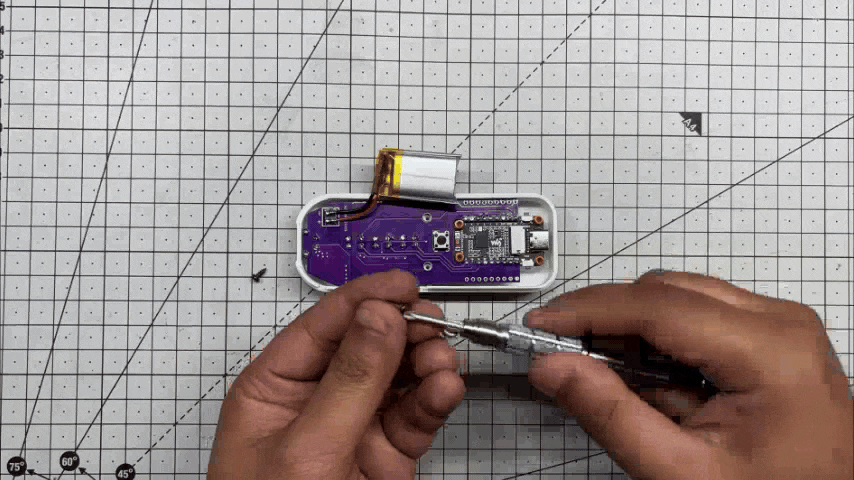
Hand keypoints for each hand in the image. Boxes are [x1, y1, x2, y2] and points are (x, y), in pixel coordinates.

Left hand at [207, 270, 465, 478]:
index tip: (404, 286)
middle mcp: (316, 400)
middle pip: (369, 343)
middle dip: (404, 332)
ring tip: (440, 365)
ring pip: (399, 375)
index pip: (324, 324)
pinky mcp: (388, 452)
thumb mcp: (306, 449)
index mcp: (275, 387)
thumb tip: (378, 318)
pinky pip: (417, 413)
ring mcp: (355, 425)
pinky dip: (435, 398)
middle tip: (431, 328)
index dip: (366, 298)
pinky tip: (444, 390)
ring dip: (425, 363)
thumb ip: (349, 381)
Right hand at [525, 271, 852, 478]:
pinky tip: (656, 386)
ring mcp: (779, 327)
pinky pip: (700, 317)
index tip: (542, 325)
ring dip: (635, 333)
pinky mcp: (772, 338)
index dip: (588, 310)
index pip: (656, 305)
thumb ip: (610, 414)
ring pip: (679, 299)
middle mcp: (780, 323)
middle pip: (665, 292)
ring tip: (617, 384)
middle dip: (609, 321)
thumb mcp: (682, 472)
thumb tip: (554, 369)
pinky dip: (663, 344)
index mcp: (769, 351)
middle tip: (565, 357)